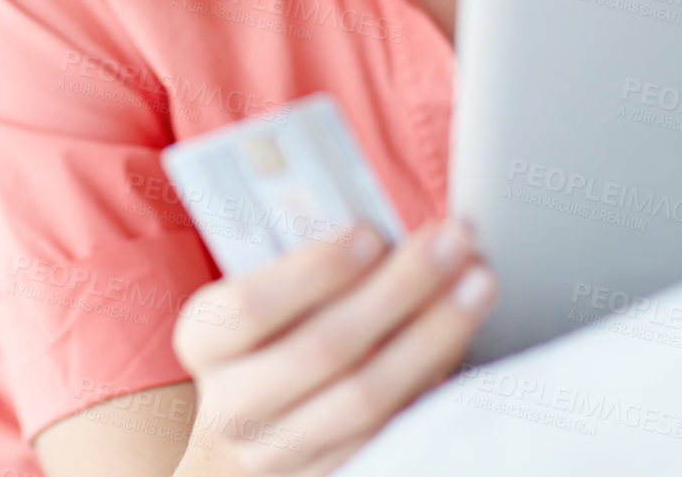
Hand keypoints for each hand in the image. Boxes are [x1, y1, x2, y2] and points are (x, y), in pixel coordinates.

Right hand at [172, 218, 495, 476]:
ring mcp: (279, 453)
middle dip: (399, 288)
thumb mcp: (259, 294)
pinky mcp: (331, 476)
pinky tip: (461, 336)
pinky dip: (433, 379)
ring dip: (434, 334)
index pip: (249, 306)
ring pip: (367, 397)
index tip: (371, 233)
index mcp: (204, 341)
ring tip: (478, 282)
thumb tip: (389, 228)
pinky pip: (390, 429)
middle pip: (325, 349)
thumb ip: (306, 263)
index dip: (313, 271)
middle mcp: (234, 404)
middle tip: (454, 241)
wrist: (245, 433)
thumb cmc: (266, 336)